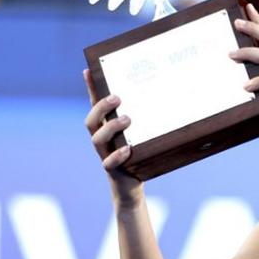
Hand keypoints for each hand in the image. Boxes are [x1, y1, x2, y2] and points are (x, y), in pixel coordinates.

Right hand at [82, 69, 143, 205]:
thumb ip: (149, 119)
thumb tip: (170, 96)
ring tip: (127, 119)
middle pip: (91, 120)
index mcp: (108, 128)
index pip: (95, 105)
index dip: (90, 89)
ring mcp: (105, 154)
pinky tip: (127, 149)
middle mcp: (103, 140)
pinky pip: (109, 163)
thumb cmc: (141, 156)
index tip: (88, 70)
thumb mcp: (144, 134)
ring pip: (97, 139)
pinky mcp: (113, 170)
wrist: (133, 188)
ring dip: (110, 127)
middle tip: (117, 98)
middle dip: (101, 107)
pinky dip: (117, 155)